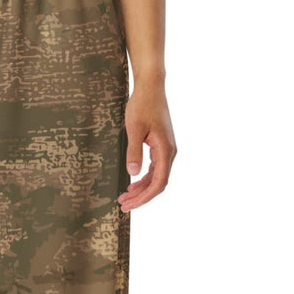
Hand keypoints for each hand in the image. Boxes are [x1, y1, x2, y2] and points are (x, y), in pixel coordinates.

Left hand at [118, 80, 175, 211]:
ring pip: (156, 176)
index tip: (130, 204)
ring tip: (125, 196)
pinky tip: (132, 182)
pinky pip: (155, 168)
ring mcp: (167, 149)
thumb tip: (133, 173)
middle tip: (123, 204)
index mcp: (166, 150)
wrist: (151, 88)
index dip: (145, 197)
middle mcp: (170, 152)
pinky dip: (144, 178)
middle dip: (141, 196)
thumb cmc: (142, 105)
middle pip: (158, 183)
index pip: (159, 182)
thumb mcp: (134, 128)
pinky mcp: (161, 145)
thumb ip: (134, 151)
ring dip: (142, 188)